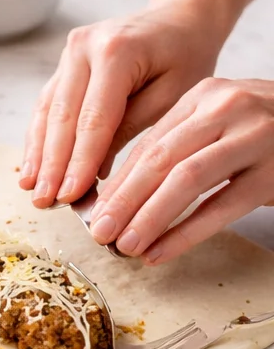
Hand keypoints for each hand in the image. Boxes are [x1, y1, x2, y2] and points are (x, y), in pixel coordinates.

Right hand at [21, 5, 217, 208]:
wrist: (180, 18)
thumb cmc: (185, 57)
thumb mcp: (172, 97)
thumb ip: (130, 130)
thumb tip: (92, 175)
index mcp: (117, 51)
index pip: (93, 120)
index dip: (78, 162)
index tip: (68, 197)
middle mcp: (85, 46)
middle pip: (63, 117)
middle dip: (52, 165)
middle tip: (43, 203)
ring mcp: (70, 53)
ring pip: (47, 113)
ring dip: (38, 155)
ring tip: (31, 191)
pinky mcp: (63, 65)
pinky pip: (46, 106)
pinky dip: (39, 140)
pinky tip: (33, 169)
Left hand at [87, 77, 273, 262]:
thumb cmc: (261, 134)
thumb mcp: (217, 125)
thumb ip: (176, 148)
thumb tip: (118, 197)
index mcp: (204, 95)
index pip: (150, 142)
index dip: (118, 182)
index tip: (93, 213)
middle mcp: (227, 108)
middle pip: (161, 159)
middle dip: (124, 200)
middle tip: (99, 234)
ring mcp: (253, 138)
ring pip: (187, 180)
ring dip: (149, 218)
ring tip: (125, 247)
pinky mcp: (272, 171)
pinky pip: (220, 207)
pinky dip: (185, 233)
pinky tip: (160, 253)